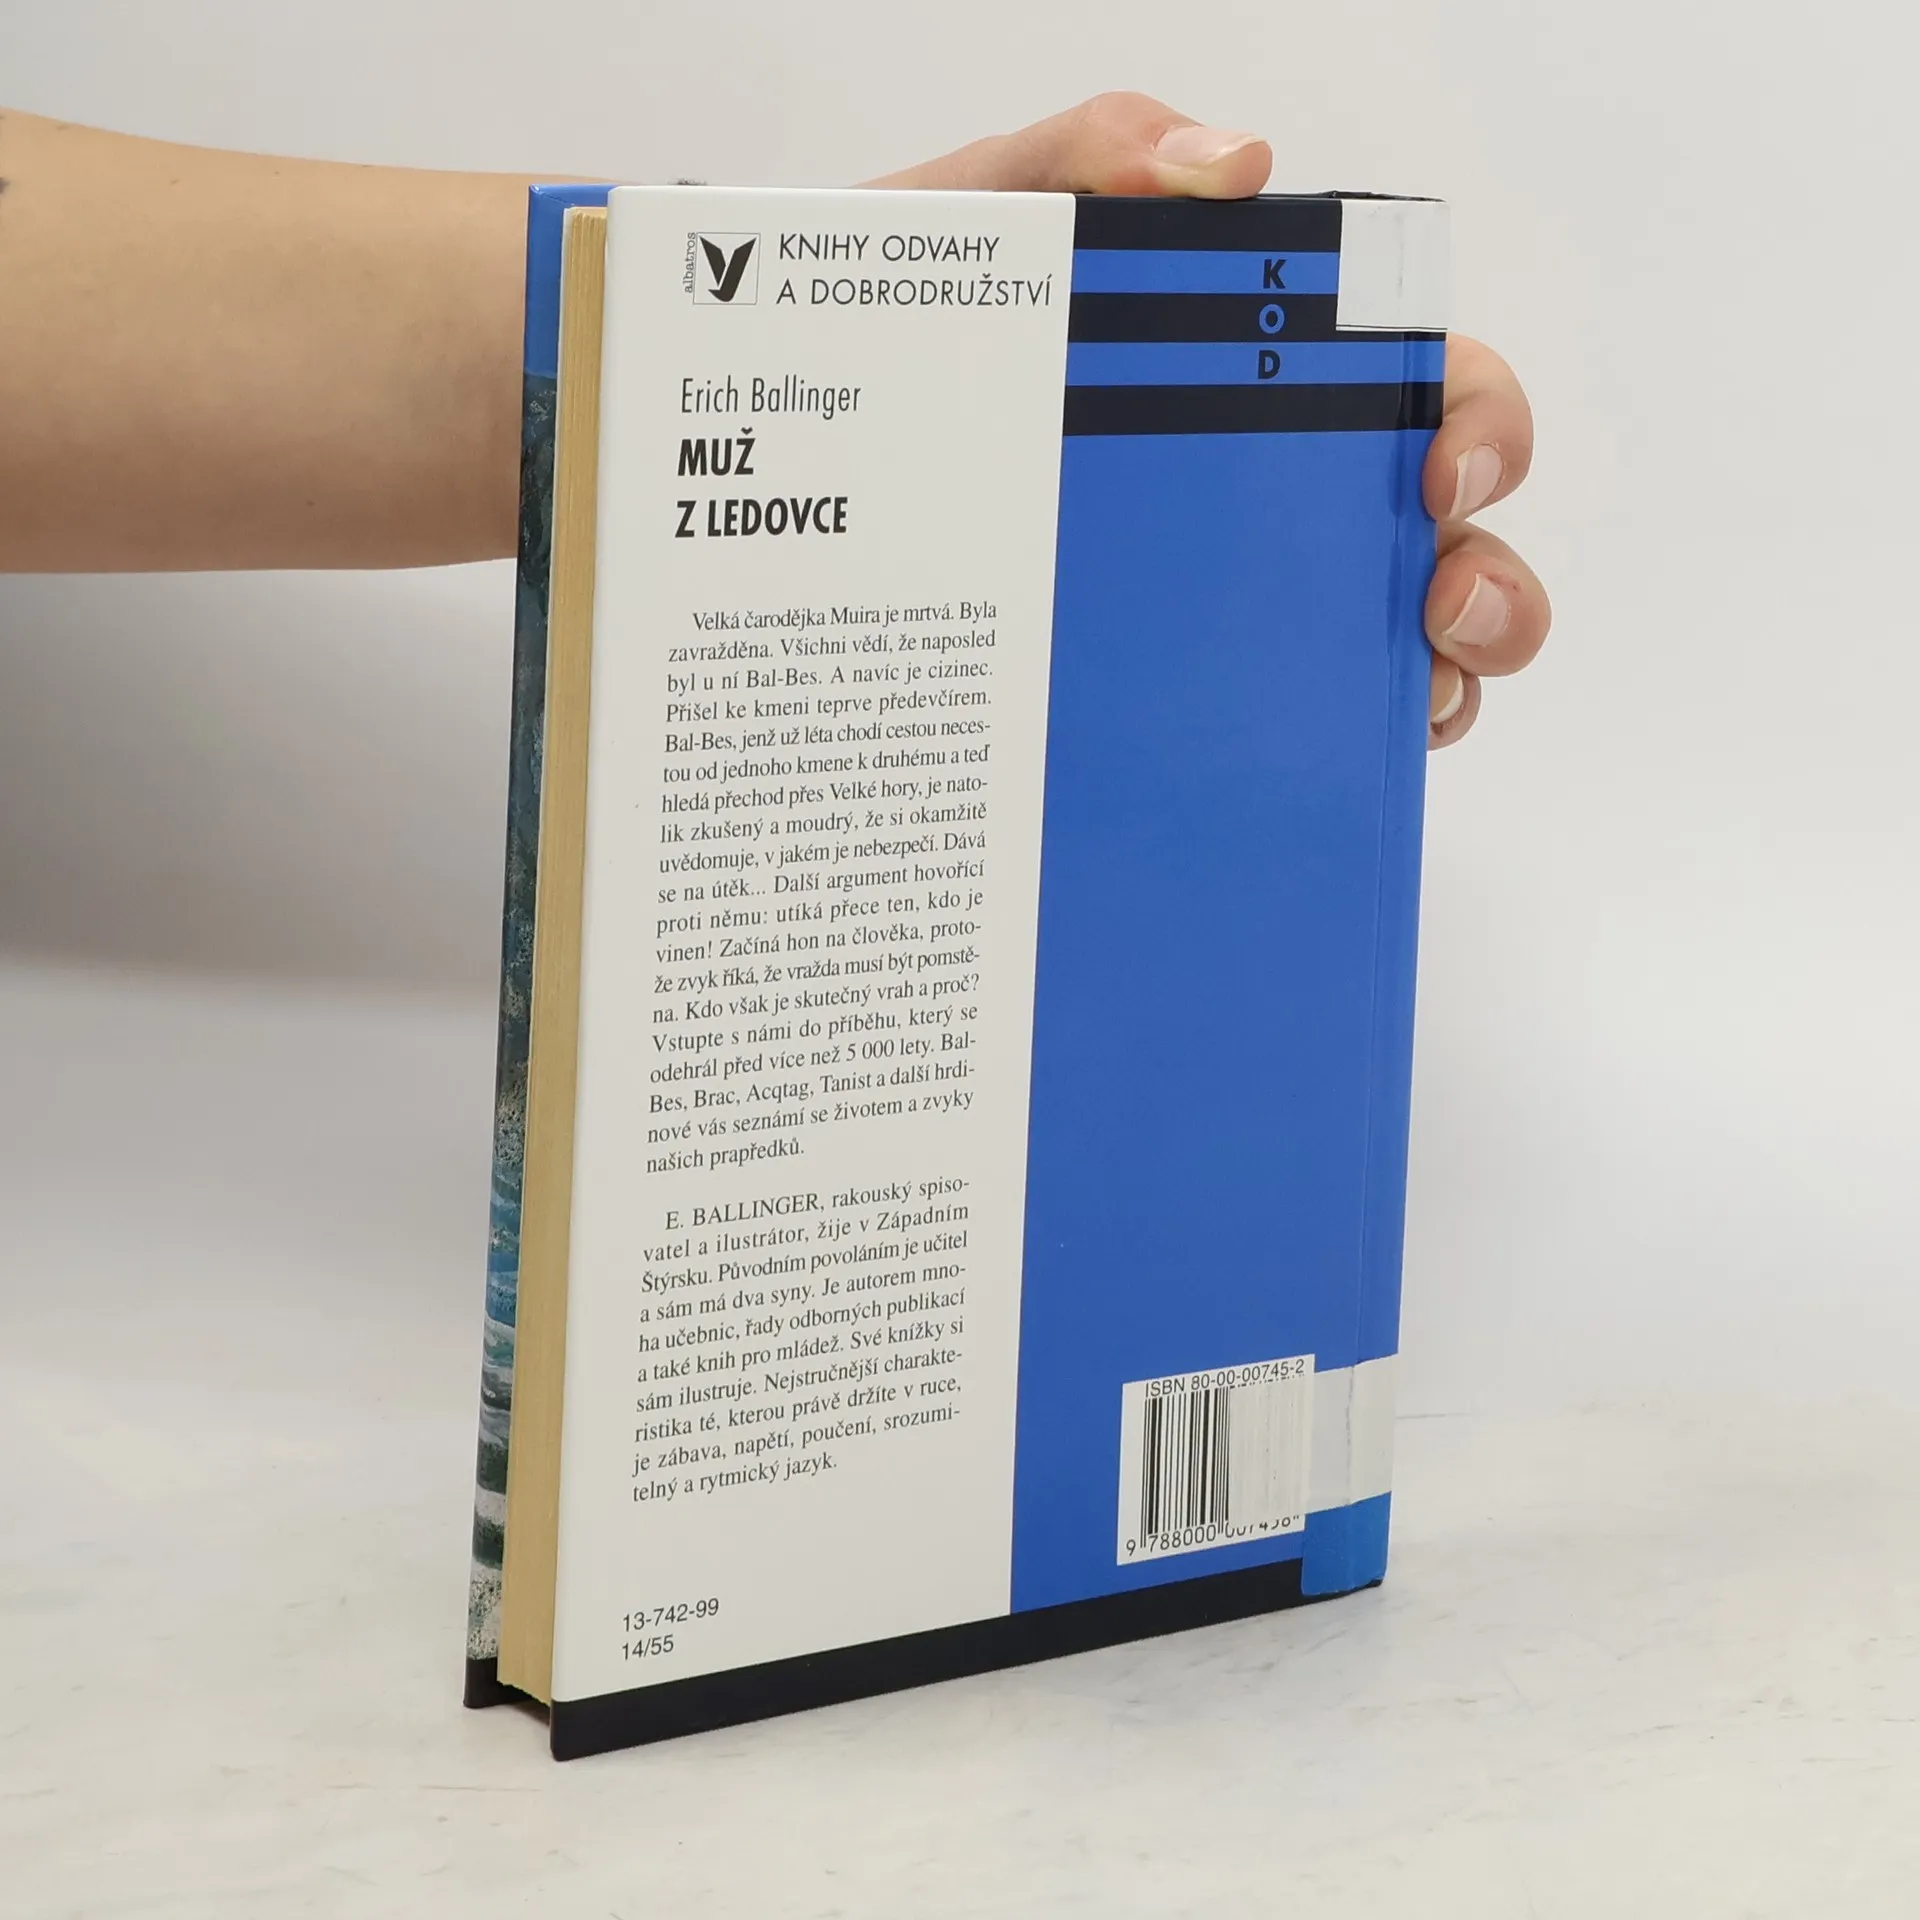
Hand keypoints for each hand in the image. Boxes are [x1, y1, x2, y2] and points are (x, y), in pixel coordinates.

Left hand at [872, 93, 1548, 748]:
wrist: (761, 472)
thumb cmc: (884, 349)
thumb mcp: (972, 229)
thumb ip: (1087, 158)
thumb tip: (1235, 163)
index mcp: (1247, 381)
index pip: (1416, 387)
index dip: (1476, 421)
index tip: (1440, 469)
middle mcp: (1266, 501)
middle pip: (1444, 540)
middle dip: (1490, 574)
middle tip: (1437, 602)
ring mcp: (1229, 613)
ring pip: (1399, 656)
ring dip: (1446, 681)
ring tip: (1407, 695)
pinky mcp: (1173, 703)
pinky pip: (1292, 743)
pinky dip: (1337, 761)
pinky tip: (1308, 773)